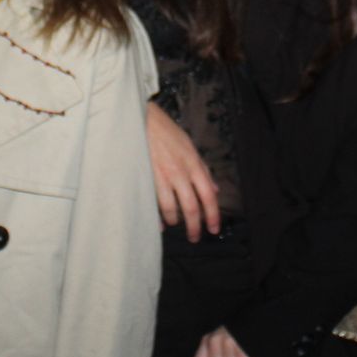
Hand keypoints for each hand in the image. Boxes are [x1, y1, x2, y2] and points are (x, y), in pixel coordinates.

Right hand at [146, 101, 219, 241]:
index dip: (213, 215)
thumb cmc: (166, 132)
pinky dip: (156, 217)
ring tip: (174, 225)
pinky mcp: (146, 177)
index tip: (213, 229)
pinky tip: (158, 223)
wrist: (142, 118)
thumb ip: (202, 169)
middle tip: (194, 237)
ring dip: (174, 221)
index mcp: (193, 164)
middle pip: (191, 207)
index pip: (208, 195)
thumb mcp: (189, 146)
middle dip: (194, 227)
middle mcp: (180, 172)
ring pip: (171, 209)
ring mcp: (161, 176)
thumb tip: (215, 189)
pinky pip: (152, 203)